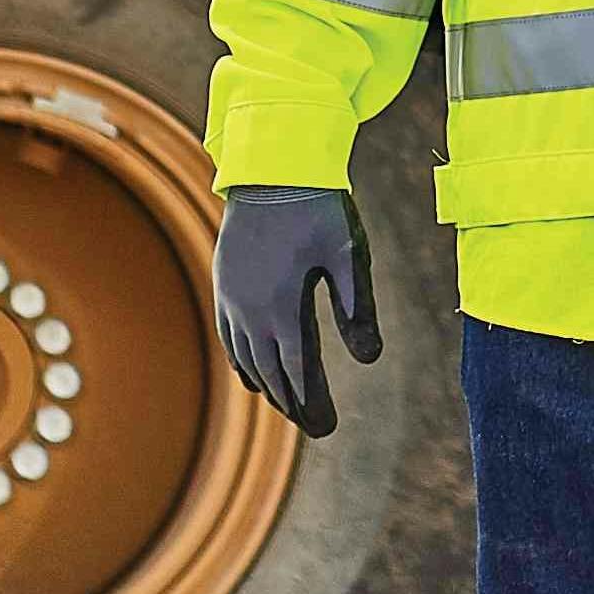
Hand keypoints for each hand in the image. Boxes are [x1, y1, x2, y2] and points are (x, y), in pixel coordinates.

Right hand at [215, 189, 378, 437]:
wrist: (271, 166)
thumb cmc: (318, 208)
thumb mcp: (347, 255)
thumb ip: (357, 308)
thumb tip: (369, 359)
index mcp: (282, 307)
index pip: (296, 372)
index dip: (310, 403)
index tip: (324, 427)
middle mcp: (250, 310)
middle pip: (269, 372)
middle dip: (290, 401)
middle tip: (313, 424)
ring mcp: (231, 296)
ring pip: (245, 357)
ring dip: (266, 383)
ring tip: (287, 403)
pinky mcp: (223, 281)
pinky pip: (227, 334)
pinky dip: (241, 359)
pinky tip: (251, 370)